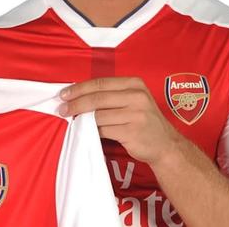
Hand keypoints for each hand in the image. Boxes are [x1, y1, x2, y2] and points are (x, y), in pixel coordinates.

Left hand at [59, 76, 183, 165]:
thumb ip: (111, 95)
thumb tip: (78, 95)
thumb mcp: (133, 100)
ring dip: (82, 118)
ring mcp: (136, 114)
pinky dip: (91, 130)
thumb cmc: (144, 121)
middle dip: (76, 103)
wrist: (166, 145)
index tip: (64, 94)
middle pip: (97, 98)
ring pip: (99, 115)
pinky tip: (86, 130)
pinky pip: (104, 130)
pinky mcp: (132, 131)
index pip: (100, 83)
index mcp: (134, 84)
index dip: (79, 88)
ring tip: (73, 120)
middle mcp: (137, 96)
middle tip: (62, 108)